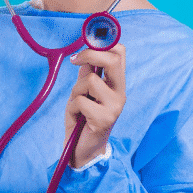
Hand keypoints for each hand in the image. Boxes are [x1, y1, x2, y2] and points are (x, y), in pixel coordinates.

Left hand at [66, 44, 125, 167]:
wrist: (83, 150)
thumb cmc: (82, 119)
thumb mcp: (82, 92)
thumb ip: (86, 74)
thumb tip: (83, 55)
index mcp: (117, 83)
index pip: (120, 53)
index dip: (103, 42)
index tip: (84, 45)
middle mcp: (120, 92)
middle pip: (113, 59)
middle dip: (90, 55)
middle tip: (74, 60)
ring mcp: (115, 106)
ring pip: (90, 80)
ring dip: (75, 90)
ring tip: (77, 104)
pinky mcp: (105, 119)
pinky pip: (80, 100)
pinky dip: (72, 107)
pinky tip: (77, 118)